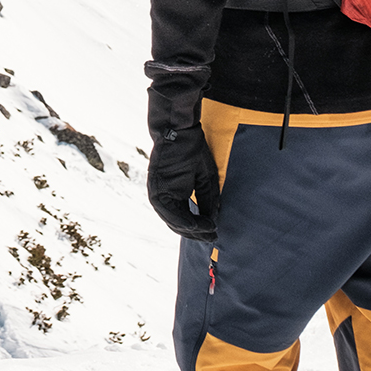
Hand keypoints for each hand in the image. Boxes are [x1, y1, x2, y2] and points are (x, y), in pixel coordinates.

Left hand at [147, 122, 219, 238]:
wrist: (180, 131)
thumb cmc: (193, 151)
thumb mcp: (206, 179)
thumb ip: (207, 201)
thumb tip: (211, 222)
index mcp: (173, 195)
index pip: (185, 219)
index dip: (200, 228)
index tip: (214, 233)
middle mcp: (163, 197)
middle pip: (177, 224)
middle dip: (196, 233)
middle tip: (211, 238)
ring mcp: (158, 194)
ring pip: (172, 221)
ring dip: (190, 230)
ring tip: (207, 232)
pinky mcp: (156, 189)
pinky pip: (168, 212)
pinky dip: (182, 221)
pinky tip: (196, 225)